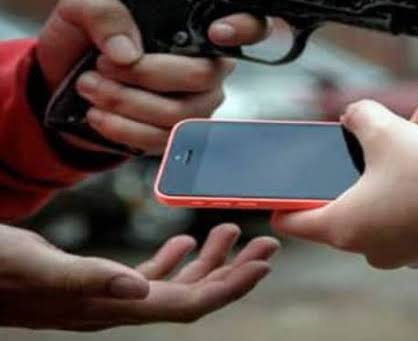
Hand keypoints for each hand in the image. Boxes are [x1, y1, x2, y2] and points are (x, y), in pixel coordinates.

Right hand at [0, 223, 278, 329]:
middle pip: (192, 295)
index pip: (187, 304)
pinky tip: (185, 241)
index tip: (264, 263)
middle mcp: (118, 305)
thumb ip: (85, 278)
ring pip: (175, 284)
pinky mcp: (99, 283)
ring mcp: (111, 296)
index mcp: (112, 305)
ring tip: (233, 230)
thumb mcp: (32, 265)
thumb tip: (140, 289)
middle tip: (266, 244)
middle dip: (234, 271)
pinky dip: (173, 259)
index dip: (230, 286)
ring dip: (208, 260)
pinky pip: (149, 276)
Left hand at [36, 0, 268, 153]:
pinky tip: (100, 115)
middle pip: (202, 76)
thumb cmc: (84, 39)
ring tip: (91, 89)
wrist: (65, 80)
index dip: (246, 27)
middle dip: (145, 75)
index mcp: (196, 29)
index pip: (249, 25)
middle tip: (102, 66)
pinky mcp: (179, 137)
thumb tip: (128, 52)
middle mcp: (209, 67)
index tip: (218, 31)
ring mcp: (198, 105)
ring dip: (126, 104)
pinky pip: (163, 141)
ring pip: (178, 113)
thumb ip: (103, 15)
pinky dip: (124, 130)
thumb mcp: (81, 9)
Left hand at [272, 100, 417, 268]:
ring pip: (389, 190)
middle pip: (351, 190)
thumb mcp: (385, 132)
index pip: (293, 219)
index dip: (283, 197)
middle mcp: (370, 245)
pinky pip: (416, 201)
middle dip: (370, 151)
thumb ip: (361, 117)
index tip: (278, 185)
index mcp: (343, 226)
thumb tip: (356, 115)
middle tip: (387, 125)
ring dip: (406, 152)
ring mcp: (401, 248)